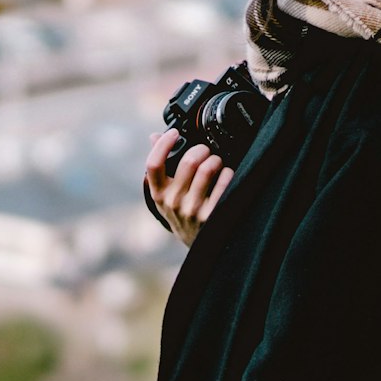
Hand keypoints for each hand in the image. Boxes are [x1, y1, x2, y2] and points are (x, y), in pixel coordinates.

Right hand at [143, 128, 232, 246]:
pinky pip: (224, 180)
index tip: (174, 133)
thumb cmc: (183, 214)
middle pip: (188, 161)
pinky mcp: (212, 215)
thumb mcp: (166, 195)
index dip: (164, 144)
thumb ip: (160, 166)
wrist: (200, 248)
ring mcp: (193, 210)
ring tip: (217, 163)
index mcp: (158, 194)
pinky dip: (228, 172)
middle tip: (206, 151)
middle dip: (201, 149)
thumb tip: (154, 136)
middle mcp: (173, 203)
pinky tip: (226, 174)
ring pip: (207, 168)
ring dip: (216, 159)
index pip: (153, 164)